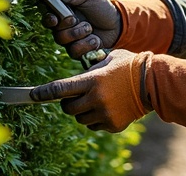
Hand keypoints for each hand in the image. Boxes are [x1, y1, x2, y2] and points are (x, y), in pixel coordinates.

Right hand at [30, 0, 121, 60]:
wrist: (118, 24)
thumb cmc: (100, 6)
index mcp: (62, 11)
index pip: (46, 15)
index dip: (48, 18)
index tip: (54, 19)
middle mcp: (63, 26)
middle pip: (54, 31)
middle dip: (67, 26)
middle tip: (77, 20)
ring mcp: (70, 39)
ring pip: (63, 42)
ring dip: (79, 34)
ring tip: (90, 29)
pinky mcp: (79, 50)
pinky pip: (74, 52)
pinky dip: (86, 45)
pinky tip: (95, 39)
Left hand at [31, 49, 149, 132]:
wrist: (153, 82)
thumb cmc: (129, 65)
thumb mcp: (108, 58)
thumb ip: (91, 67)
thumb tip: (76, 75)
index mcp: (92, 80)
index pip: (60, 88)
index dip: (43, 93)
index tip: (32, 96)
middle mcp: (96, 98)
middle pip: (68, 108)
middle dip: (67, 103)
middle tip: (75, 96)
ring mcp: (104, 113)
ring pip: (80, 119)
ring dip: (82, 112)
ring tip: (95, 101)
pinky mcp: (113, 125)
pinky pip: (94, 126)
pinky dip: (96, 119)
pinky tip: (106, 108)